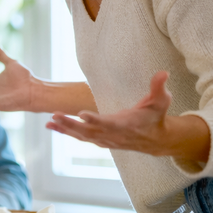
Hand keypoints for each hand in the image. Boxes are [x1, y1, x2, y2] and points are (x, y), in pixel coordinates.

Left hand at [47, 71, 210, 162]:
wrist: (156, 140)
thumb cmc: (156, 117)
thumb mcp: (161, 101)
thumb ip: (159, 87)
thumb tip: (164, 72)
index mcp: (127, 124)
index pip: (109, 123)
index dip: (96, 120)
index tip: (82, 115)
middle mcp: (114, 135)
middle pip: (90, 131)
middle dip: (71, 124)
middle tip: (54, 115)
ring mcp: (106, 140)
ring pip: (83, 136)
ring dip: (65, 129)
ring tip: (49, 123)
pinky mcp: (101, 141)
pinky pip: (81, 138)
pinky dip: (67, 133)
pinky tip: (52, 127)